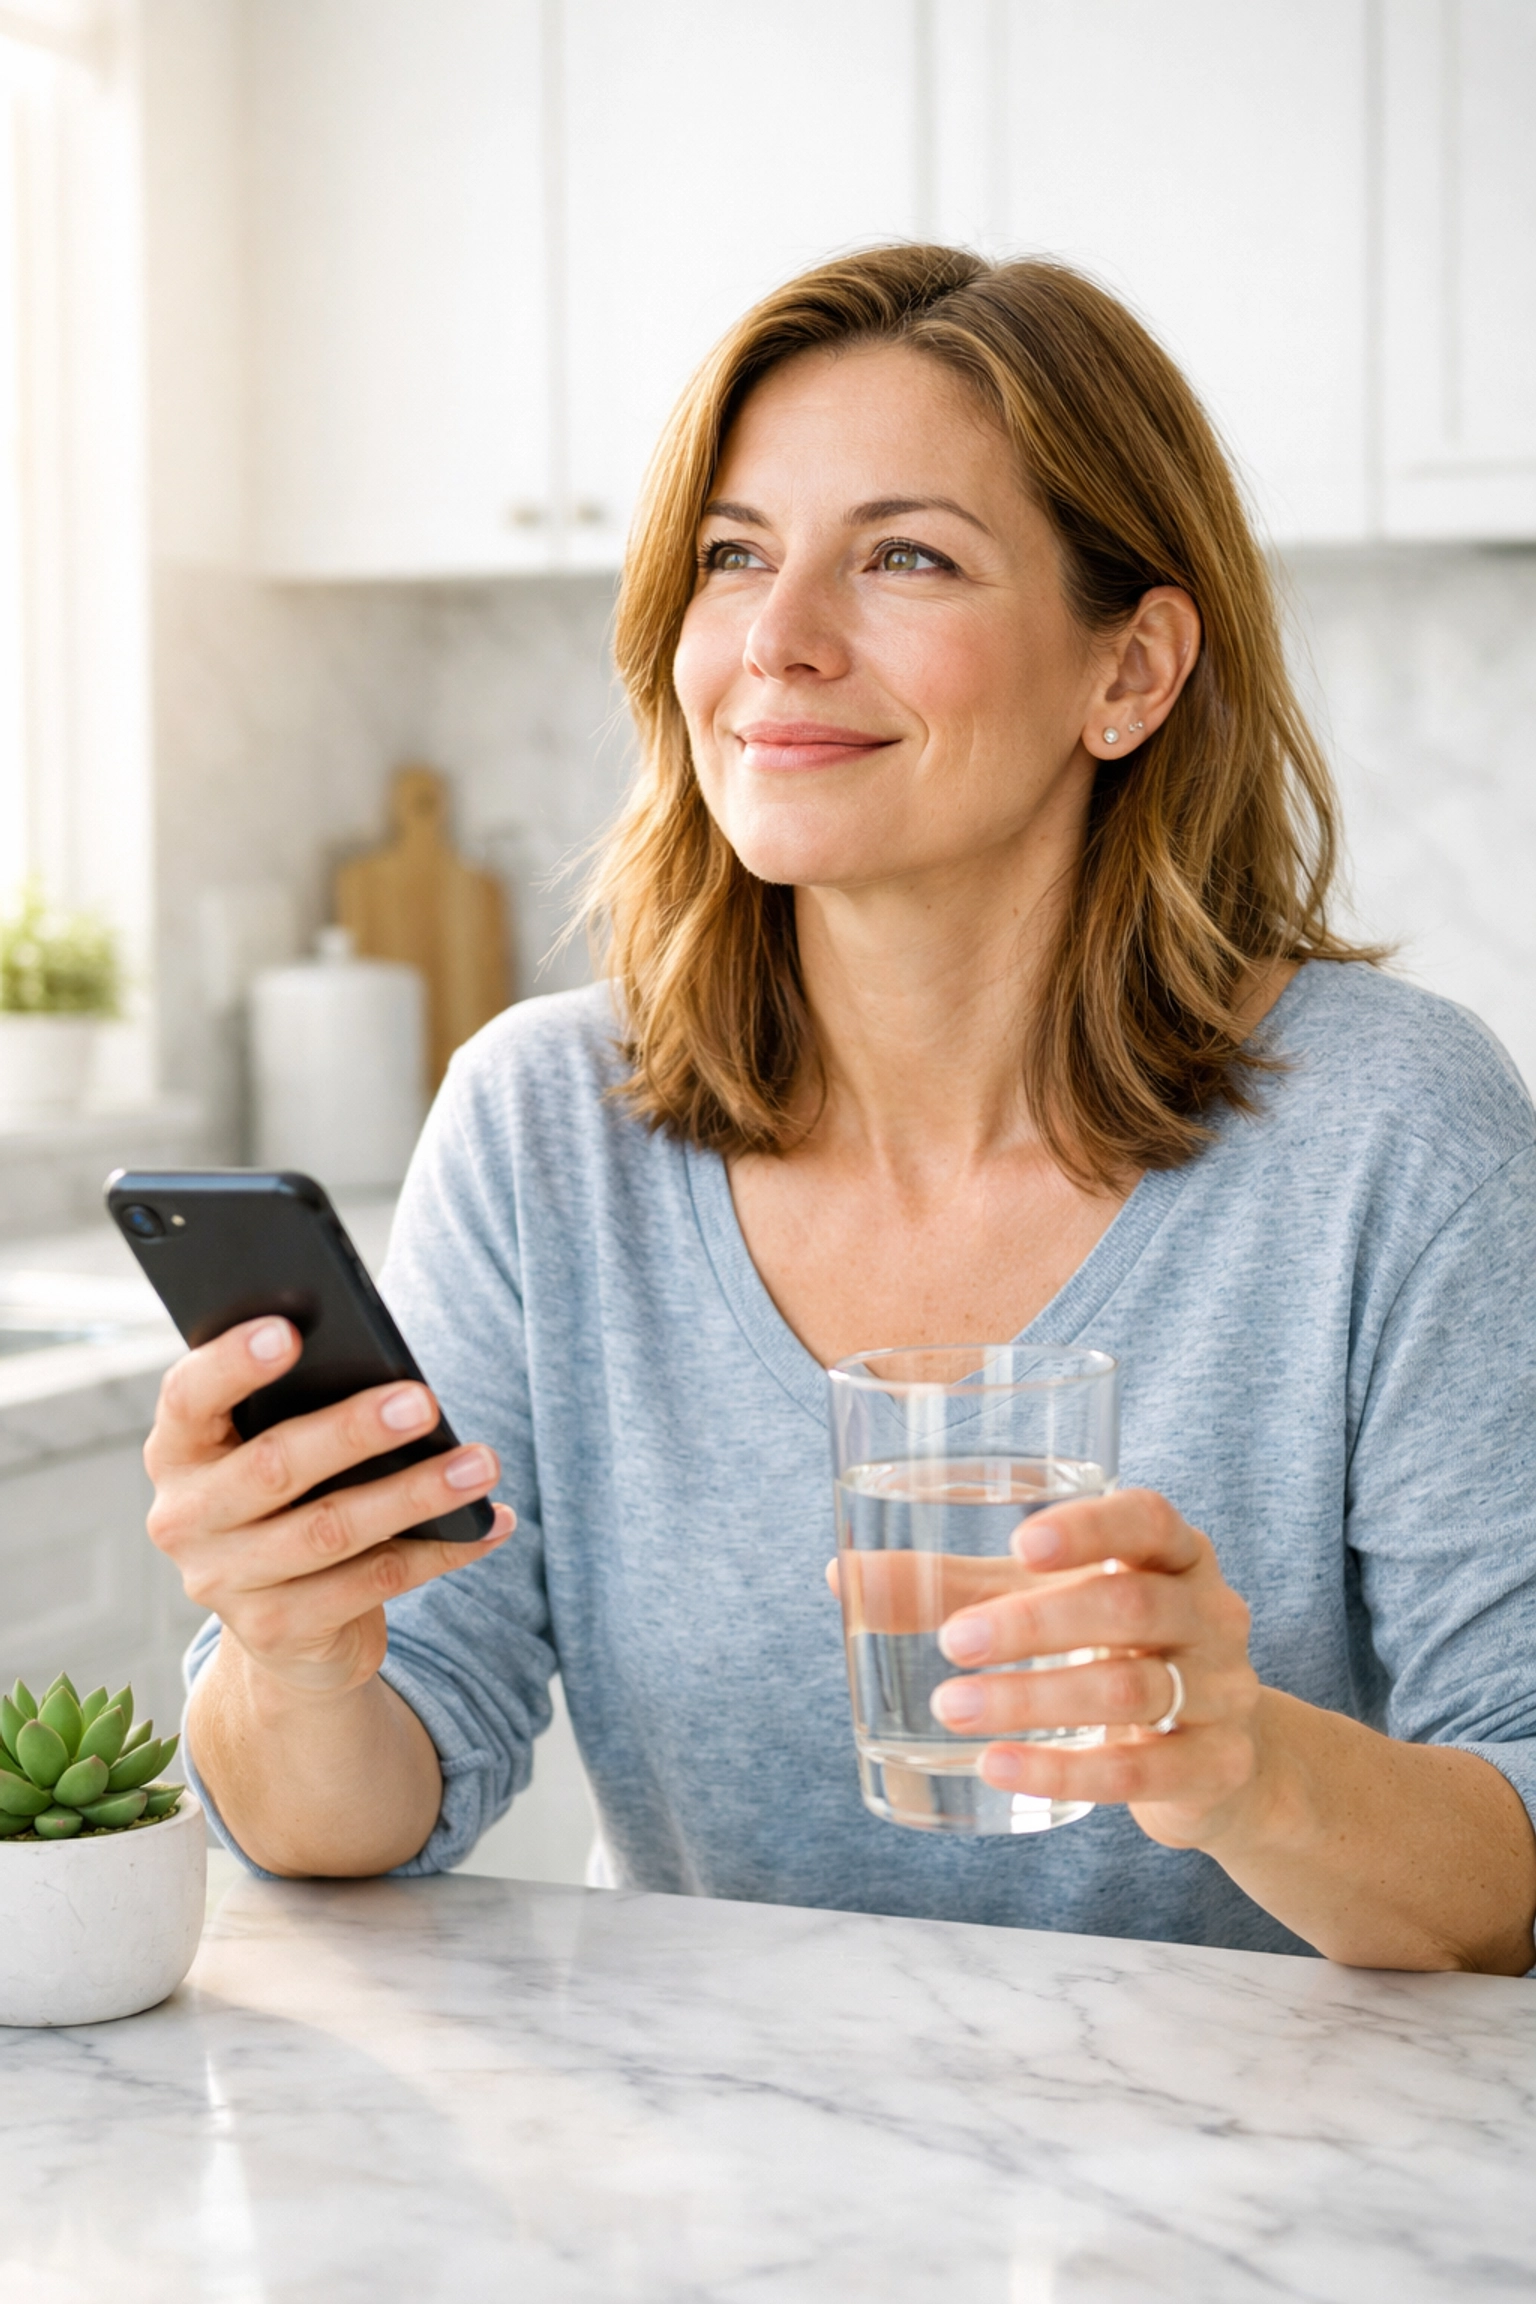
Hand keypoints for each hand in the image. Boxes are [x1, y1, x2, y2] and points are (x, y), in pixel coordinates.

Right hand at [145, 1316, 511, 1699]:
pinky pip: (373, 1583)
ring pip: (333, 1529)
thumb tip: (391, 1378)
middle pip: (274, 1466)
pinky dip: (440, 1550)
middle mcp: (184, 1519)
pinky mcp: (277, 1631)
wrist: (288, 1630)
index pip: (189, 1397)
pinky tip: (488, 1524)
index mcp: (177, 1452)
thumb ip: (300, 1411)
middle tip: (423, 1401)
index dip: (233, 1363)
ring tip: (481, 1464)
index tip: (290, 1331)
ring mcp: (224, 1583)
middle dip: (354, 1431)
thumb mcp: (277, 1453)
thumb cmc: (293, 1502)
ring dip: (417, 1493)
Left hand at [927, 1489, 1263, 1849]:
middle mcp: (1211, 1612)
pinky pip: (1142, 1770)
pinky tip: (1000, 1767)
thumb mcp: (1042, 1606)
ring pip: (1131, 1691)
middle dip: (1034, 1624)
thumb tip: (839, 1574)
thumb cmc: (1111, 1651)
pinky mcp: (1218, 1767)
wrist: (1212, 1760)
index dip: (1090, 1527)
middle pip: (1131, 1606)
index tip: (1022, 1542)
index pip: (1148, 1520)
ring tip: (953, 1710)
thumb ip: (953, 1588)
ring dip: (1033, 1700)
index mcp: (1173, 1553)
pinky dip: (1064, 1770)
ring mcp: (1224, 1691)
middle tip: (953, 1643)